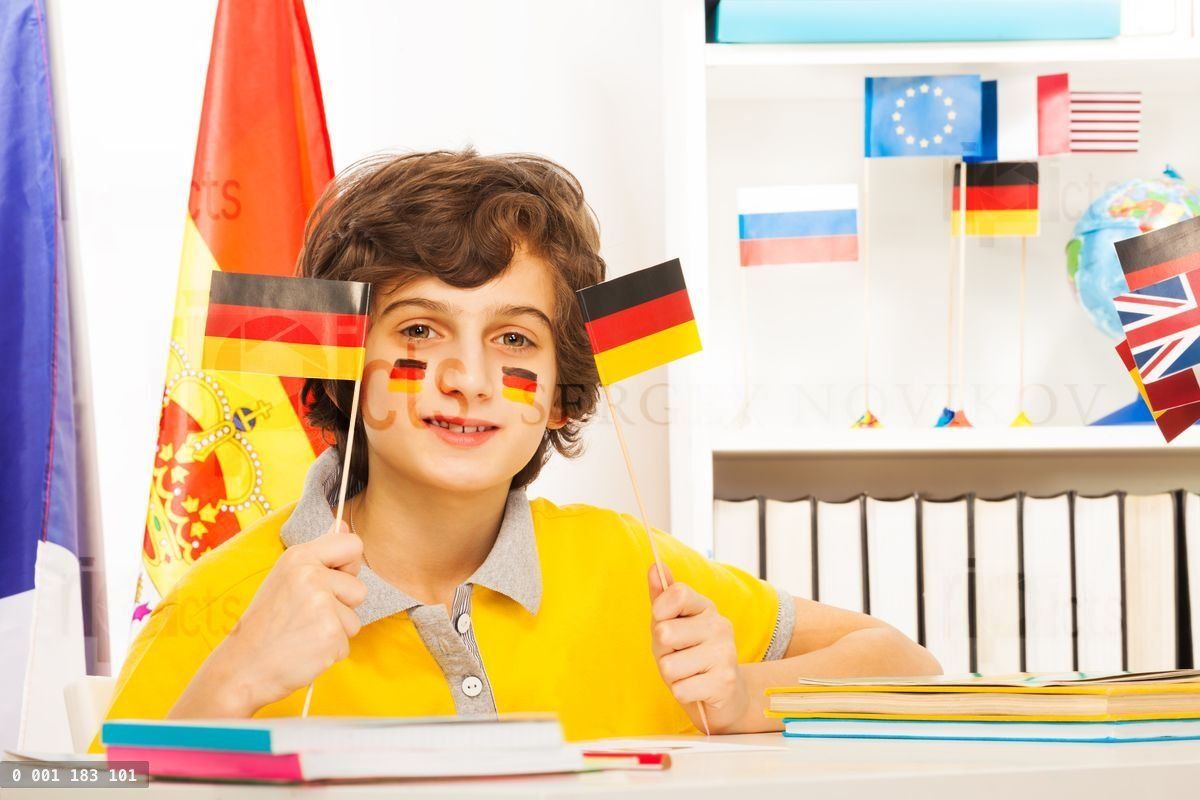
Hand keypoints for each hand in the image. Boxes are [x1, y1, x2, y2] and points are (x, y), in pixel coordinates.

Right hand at [170, 521, 366, 717]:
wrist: (242, 667)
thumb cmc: (266, 624)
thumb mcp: (285, 578)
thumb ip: (318, 557)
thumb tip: (346, 529)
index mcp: (299, 556)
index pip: (353, 544)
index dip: (349, 566)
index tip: (331, 581)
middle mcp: (311, 575)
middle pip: (359, 589)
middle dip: (342, 608)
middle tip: (307, 616)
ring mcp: (321, 604)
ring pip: (354, 620)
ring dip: (335, 632)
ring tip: (303, 633)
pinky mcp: (330, 633)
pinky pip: (347, 643)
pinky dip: (329, 651)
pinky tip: (304, 649)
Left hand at [648, 564, 749, 733]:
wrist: (725, 698)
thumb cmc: (692, 657)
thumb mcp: (673, 626)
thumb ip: (663, 598)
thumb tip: (654, 567)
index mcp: (706, 608)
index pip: (678, 593)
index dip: (660, 610)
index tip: (663, 622)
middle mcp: (720, 626)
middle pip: (665, 632)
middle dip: (663, 652)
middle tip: (678, 657)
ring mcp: (725, 654)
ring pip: (669, 665)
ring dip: (672, 676)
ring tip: (688, 674)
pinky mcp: (724, 683)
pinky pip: (680, 689)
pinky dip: (682, 693)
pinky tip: (697, 689)